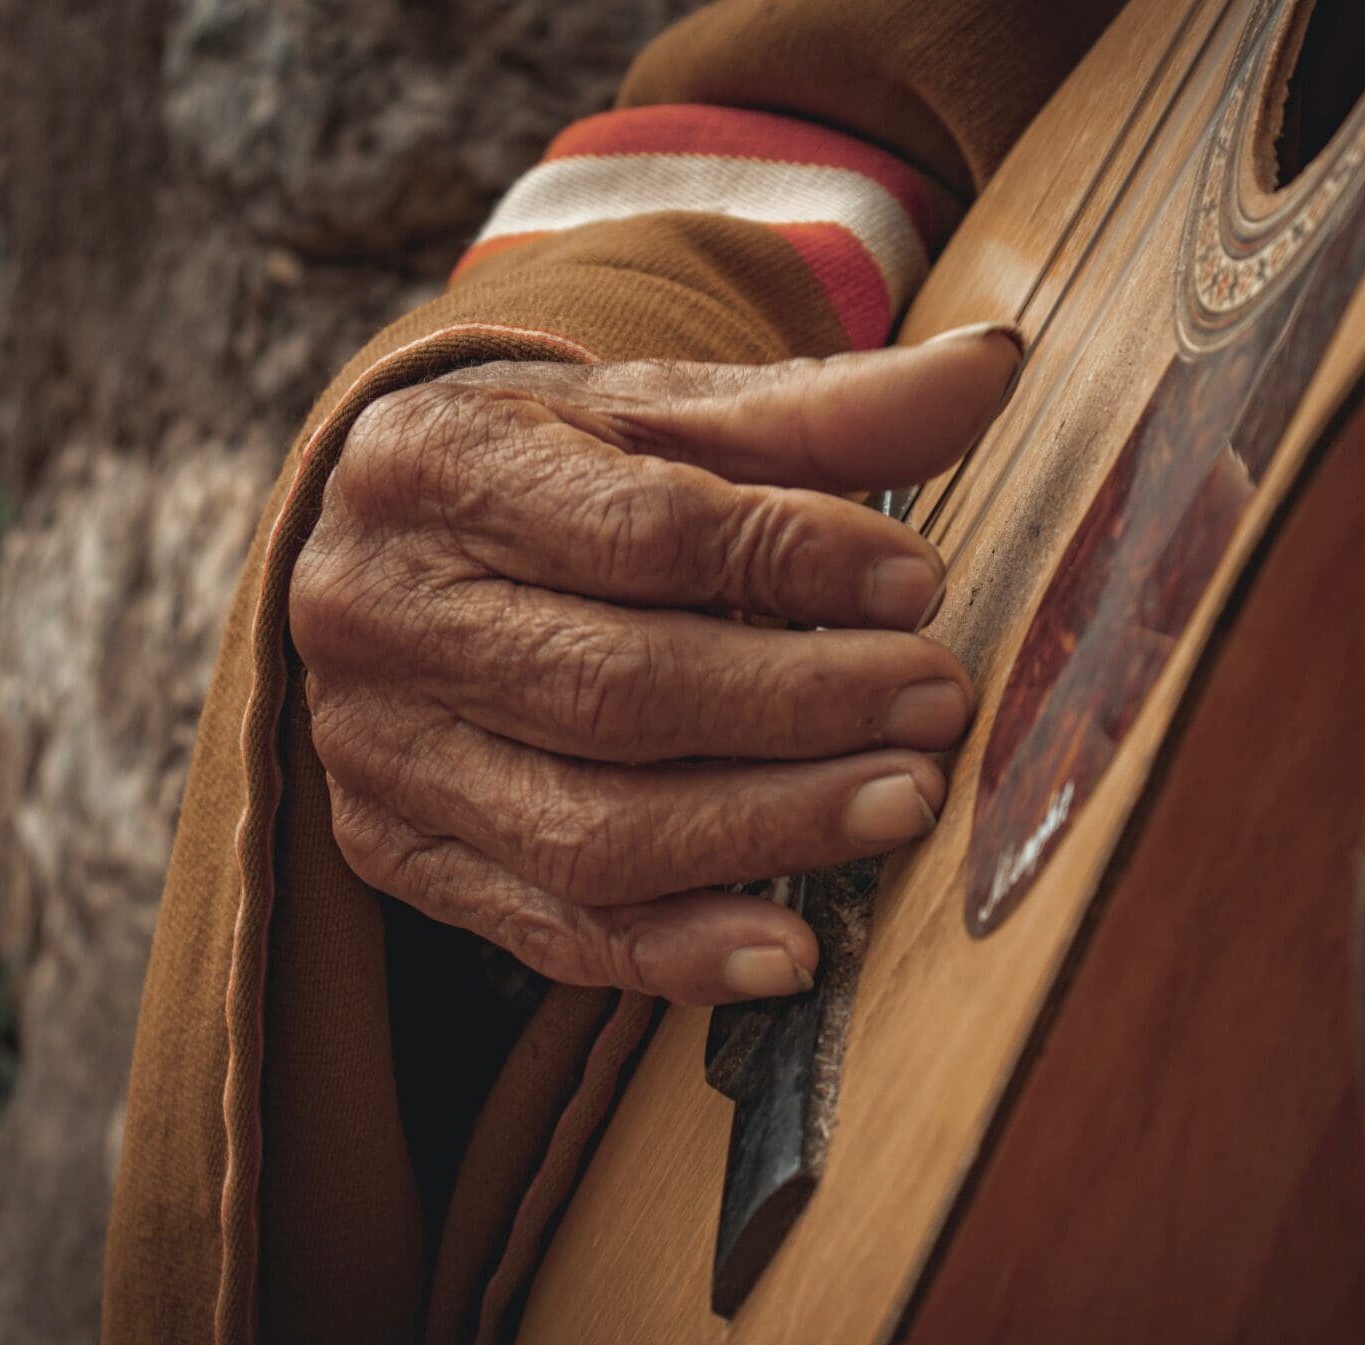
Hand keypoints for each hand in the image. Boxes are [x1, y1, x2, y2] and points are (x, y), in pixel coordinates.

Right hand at [291, 328, 1018, 1003]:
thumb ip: (819, 409)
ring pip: (586, 830)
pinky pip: (548, 931)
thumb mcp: (659, 411)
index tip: (919, 583)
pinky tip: (791, 951)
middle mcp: (375, 612)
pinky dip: (677, 955)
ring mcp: (373, 750)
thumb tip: (991, 368)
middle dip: (797, 707)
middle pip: (613, 689)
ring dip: (763, 833)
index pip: (638, 530)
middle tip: (936, 706)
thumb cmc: (549, 469)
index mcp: (431, 464)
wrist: (389, 548)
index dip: (791, 563)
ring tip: (900, 805)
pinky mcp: (393, 854)